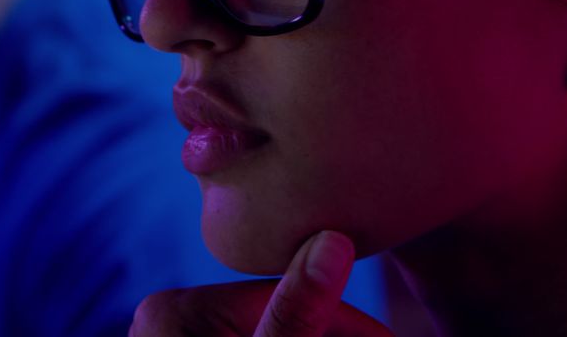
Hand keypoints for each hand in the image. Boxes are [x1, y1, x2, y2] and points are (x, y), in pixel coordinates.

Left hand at [130, 231, 396, 336]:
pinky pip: (257, 335)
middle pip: (282, 314)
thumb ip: (294, 313)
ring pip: (275, 328)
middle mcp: (170, 318)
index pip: (283, 296)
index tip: (396, 336)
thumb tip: (334, 240)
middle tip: (393, 335)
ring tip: (376, 332)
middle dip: (337, 332)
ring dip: (322, 334)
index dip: (348, 322)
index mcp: (174, 311)